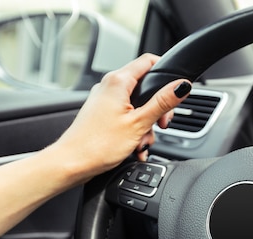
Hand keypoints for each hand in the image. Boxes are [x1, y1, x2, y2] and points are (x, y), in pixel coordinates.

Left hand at [48, 53, 190, 181]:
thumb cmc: (98, 145)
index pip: (149, 61)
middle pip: (146, 87)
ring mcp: (104, 101)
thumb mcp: (139, 123)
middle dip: (158, 108)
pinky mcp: (102, 115)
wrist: (71, 163)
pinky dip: (135, 130)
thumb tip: (181, 86)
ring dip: (147, 125)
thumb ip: (162, 103)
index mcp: (118, 81)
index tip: (176, 92)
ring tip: (142, 142)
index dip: (166, 74)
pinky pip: (127, 116)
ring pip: (138, 105)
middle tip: (161, 124)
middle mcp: (109, 86)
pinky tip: (136, 146)